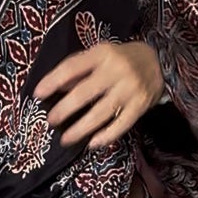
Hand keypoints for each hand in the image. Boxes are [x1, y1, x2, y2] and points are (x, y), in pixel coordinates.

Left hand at [35, 41, 163, 149]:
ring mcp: (130, 89)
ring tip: (65, 139)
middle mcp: (116, 70)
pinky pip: (121, 124)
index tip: (37, 94)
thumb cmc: (121, 59)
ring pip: (102, 112)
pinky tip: (92, 143)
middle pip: (85, 92)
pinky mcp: (140, 105)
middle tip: (51, 121)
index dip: (53, 81)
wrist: (159, 61)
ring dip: (81, 128)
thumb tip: (55, 87)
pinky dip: (106, 136)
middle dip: (64, 109)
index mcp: (102, 54)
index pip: (72, 67)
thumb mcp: (99, 55)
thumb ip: (78, 68)